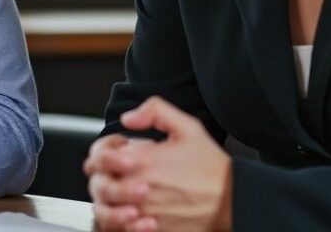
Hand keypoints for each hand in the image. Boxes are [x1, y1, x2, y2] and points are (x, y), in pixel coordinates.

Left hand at [84, 97, 232, 231]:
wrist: (231, 199)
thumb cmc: (211, 166)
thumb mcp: (187, 127)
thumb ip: (154, 112)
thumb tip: (128, 118)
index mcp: (143, 161)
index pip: (100, 159)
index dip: (100, 154)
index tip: (110, 154)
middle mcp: (139, 188)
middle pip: (99, 186)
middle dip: (102, 177)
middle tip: (115, 174)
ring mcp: (144, 213)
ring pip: (107, 210)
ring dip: (110, 201)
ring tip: (122, 194)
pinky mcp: (153, 230)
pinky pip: (123, 229)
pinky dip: (122, 222)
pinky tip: (133, 212)